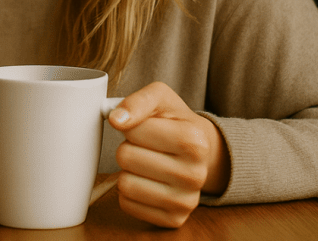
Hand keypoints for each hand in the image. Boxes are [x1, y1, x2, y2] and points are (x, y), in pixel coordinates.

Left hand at [108, 82, 230, 227]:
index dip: (132, 125)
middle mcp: (195, 175)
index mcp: (194, 141)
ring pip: (125, 184)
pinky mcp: (174, 219)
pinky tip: (147, 181)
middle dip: (128, 147)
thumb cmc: (175, 121)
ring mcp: (186, 201)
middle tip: (145, 146)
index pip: (133, 131)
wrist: (201, 151)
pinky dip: (130, 191)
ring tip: (146, 162)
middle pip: (126, 157)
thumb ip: (137, 101)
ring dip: (128, 170)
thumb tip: (115, 118)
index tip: (147, 126)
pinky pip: (127, 205)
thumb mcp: (161, 98)